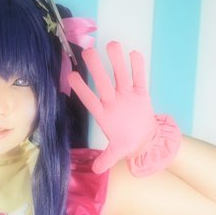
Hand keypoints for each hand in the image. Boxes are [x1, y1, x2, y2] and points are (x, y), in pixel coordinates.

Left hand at [68, 42, 161, 173]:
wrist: (144, 138)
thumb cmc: (126, 141)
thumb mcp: (117, 153)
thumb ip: (107, 160)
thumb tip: (96, 171)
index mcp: (104, 114)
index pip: (90, 100)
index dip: (81, 89)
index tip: (70, 76)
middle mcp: (113, 101)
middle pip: (104, 83)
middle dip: (97, 68)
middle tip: (88, 51)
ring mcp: (127, 95)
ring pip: (120, 76)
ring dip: (117, 61)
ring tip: (112, 44)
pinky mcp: (141, 94)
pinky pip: (139, 79)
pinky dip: (137, 67)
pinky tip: (134, 54)